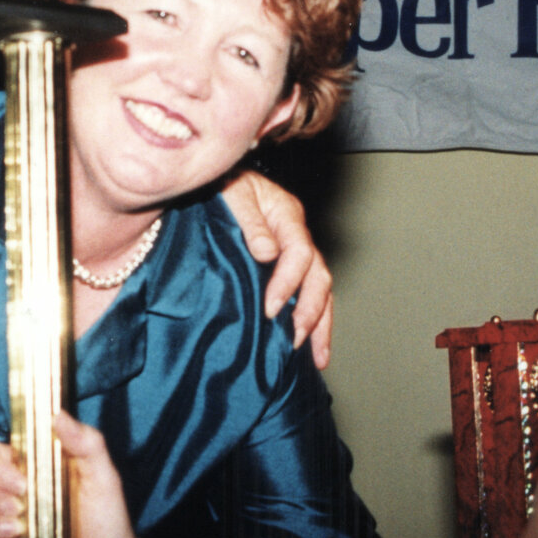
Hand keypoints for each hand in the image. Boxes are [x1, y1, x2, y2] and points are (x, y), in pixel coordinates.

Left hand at [221, 167, 333, 367]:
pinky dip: (313, 320)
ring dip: (320, 324)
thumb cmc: (222, 184)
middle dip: (310, 311)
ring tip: (319, 358)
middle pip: (318, 276)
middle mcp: (297, 235)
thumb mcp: (232, 193)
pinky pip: (307, 294)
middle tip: (293, 339)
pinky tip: (310, 347)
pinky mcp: (286, 267)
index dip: (288, 282)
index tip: (270, 308)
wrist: (218, 180)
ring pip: (320, 290)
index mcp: (287, 215)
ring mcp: (295, 251)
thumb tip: (266, 252)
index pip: (299, 253)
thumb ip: (249, 221)